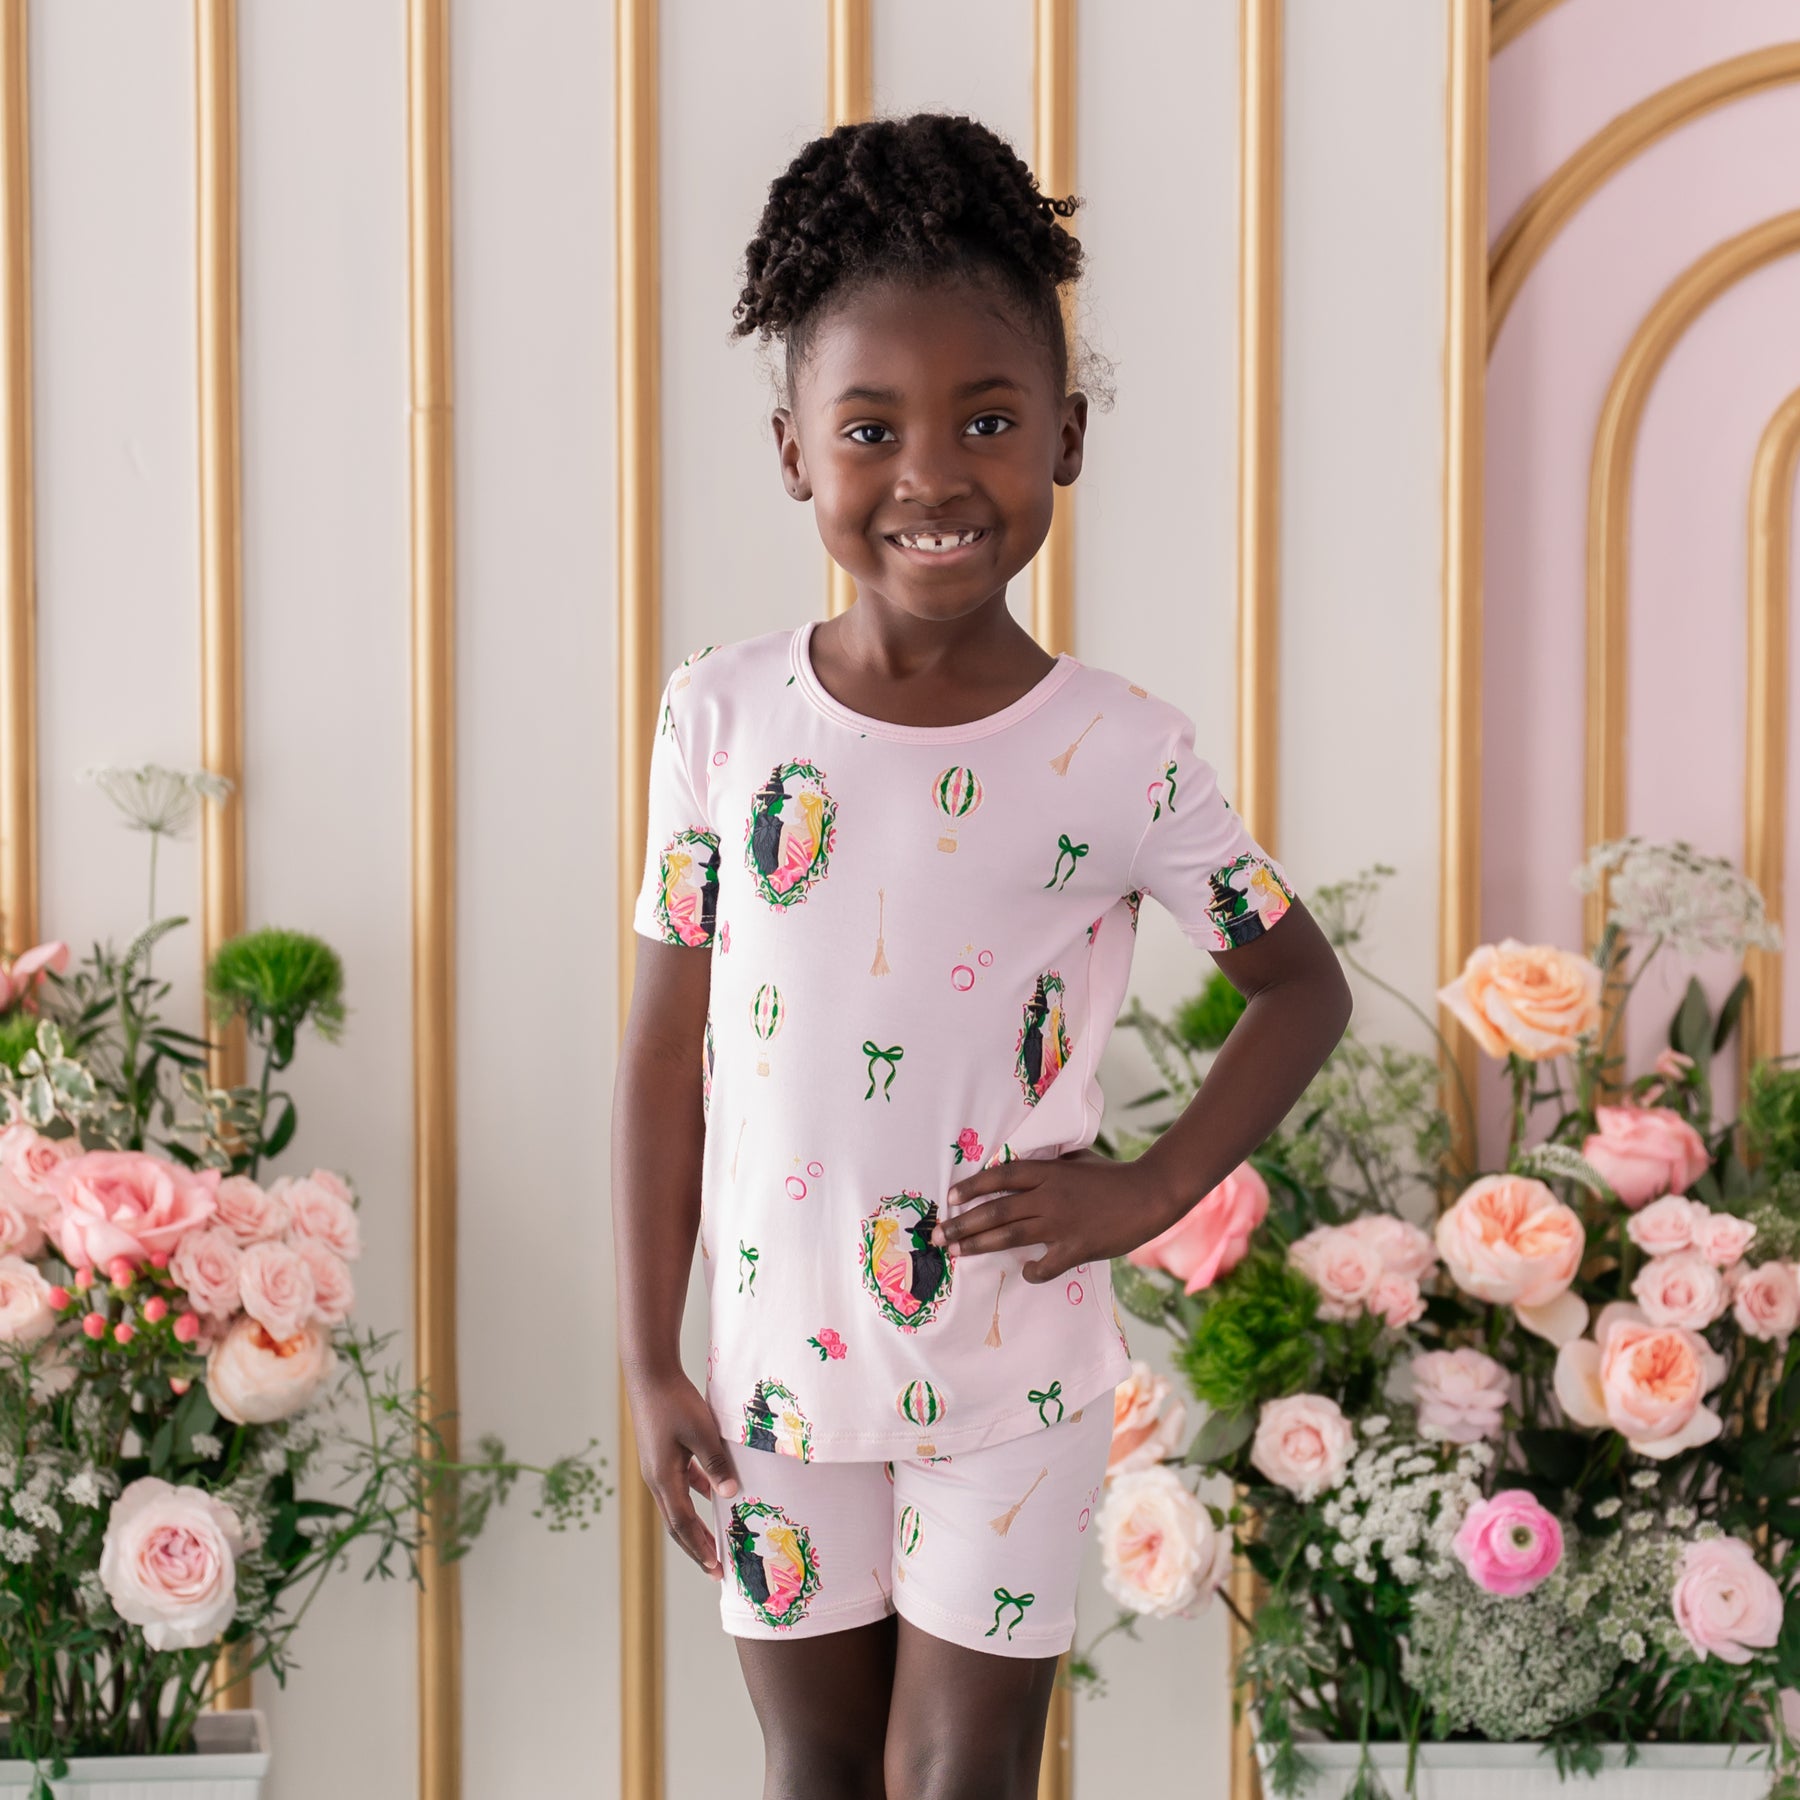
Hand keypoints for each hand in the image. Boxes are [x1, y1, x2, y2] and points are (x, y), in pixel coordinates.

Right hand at [623, 1363, 739, 1580]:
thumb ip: (715, 1464)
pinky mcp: (660, 1454)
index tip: (716, 1567)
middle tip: (715, 1568)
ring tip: (714, 1539)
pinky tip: (712, 1494)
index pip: (683, 1524)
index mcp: (663, 1478)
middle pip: (676, 1523)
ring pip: (676, 1505)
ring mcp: (656, 1467)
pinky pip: (679, 1483)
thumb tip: (729, 1495)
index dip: (700, 1547)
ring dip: (694, 1524)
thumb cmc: (675, 1402)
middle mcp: (656, 1478)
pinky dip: (695, 1494)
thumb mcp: (701, 1432)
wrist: (650, 1374)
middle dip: (696, 1546)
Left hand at [932, 1146, 1180, 1284]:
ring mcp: (1061, 1223)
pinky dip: (1033, 1271)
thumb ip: (1049, 1164)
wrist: (1149, 1194)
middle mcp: (1048, 1196)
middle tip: (939, 1236)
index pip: (1000, 1177)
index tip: (950, 1199)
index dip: (972, 1187)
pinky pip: (1046, 1264)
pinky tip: (1026, 1273)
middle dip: (963, 1223)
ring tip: (957, 1252)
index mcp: (1048, 1172)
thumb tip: (1022, 1167)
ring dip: (979, 1245)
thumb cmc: (1112, 1175)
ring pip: (1010, 1235)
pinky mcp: (1077, 1247)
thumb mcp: (1076, 1159)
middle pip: (996, 1209)